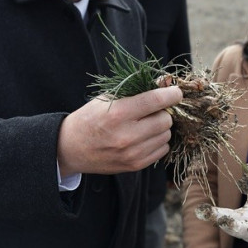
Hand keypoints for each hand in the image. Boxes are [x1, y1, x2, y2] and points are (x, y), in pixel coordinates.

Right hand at [57, 86, 182, 174]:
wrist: (71, 148)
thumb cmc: (90, 118)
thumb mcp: (108, 98)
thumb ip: (138, 90)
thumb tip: (166, 82)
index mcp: (118, 113)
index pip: (155, 101)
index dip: (171, 94)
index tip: (176, 92)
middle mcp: (126, 135)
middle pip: (165, 119)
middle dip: (162, 112)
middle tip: (151, 110)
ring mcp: (132, 153)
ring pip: (166, 135)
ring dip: (160, 128)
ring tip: (144, 125)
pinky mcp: (135, 165)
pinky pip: (162, 149)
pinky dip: (157, 141)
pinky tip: (143, 138)